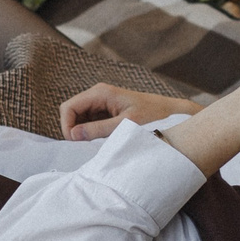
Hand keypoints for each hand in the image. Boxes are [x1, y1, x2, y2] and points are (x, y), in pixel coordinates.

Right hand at [59, 82, 203, 139]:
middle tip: (86, 147)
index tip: (76, 144)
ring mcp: (101, 104)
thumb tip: (74, 136)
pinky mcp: (106, 113)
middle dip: (74, 131)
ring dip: (83, 133)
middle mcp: (98, 95)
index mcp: (100, 93)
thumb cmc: (153, 117)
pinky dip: (91, 134)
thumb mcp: (125, 125)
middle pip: (71, 113)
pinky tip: (102, 142)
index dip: (67, 126)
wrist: (172, 115)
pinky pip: (89, 123)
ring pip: (79, 120)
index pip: (68, 107)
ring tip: (97, 145)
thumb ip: (98, 129)